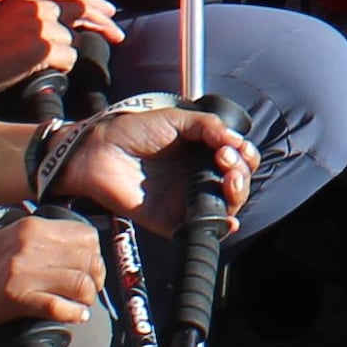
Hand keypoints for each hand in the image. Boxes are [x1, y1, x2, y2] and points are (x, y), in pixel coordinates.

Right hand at [0, 0, 107, 99]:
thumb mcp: (8, 18)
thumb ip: (36, 15)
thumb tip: (66, 27)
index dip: (93, 2)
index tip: (108, 11)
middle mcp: (39, 7)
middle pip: (83, 10)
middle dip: (104, 21)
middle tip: (118, 34)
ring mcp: (43, 26)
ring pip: (72, 42)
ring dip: (62, 56)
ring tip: (35, 63)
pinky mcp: (44, 48)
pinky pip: (68, 59)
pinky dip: (60, 68)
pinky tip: (39, 70)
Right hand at [0, 210, 100, 333]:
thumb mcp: (7, 237)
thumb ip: (37, 237)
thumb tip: (71, 247)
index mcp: (32, 227)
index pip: (87, 237)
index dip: (94, 256)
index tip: (89, 271)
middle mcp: (32, 244)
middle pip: (90, 261)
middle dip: (96, 280)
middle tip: (88, 293)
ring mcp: (23, 271)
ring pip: (81, 283)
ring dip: (86, 299)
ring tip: (79, 306)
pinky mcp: (14, 298)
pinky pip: (58, 306)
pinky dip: (72, 314)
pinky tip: (73, 317)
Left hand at [51, 99, 239, 229]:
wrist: (101, 151)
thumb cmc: (134, 132)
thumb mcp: (176, 119)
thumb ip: (209, 126)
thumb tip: (236, 142)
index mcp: (202, 154)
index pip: (238, 160)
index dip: (244, 155)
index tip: (233, 147)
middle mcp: (198, 178)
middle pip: (238, 184)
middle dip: (242, 173)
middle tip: (227, 160)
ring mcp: (186, 200)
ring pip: (227, 206)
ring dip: (237, 192)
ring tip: (228, 176)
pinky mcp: (173, 220)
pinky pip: (202, 228)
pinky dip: (222, 226)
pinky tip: (228, 217)